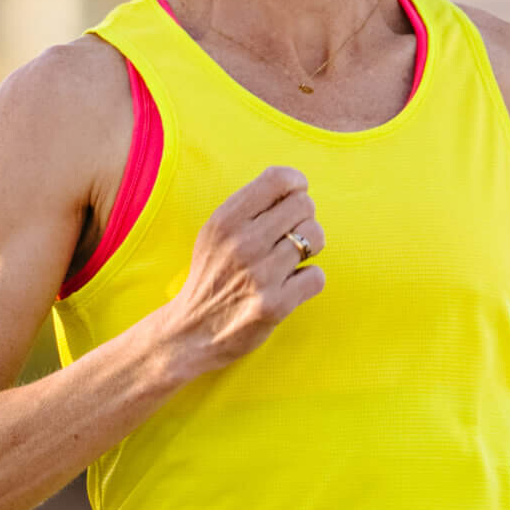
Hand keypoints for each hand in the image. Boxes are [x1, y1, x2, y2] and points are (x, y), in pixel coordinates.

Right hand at [159, 165, 325, 375]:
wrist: (192, 331)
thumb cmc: (212, 274)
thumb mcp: (215, 232)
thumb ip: (248, 206)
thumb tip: (295, 184)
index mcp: (226, 220)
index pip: (278, 179)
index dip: (296, 183)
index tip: (295, 196)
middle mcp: (242, 243)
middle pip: (304, 205)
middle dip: (304, 218)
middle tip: (291, 236)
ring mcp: (260, 275)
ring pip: (316, 237)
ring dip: (310, 248)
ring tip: (291, 259)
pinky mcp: (274, 305)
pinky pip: (317, 276)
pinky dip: (308, 280)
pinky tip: (290, 285)